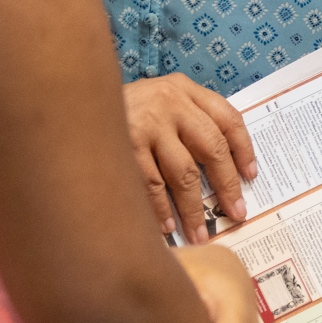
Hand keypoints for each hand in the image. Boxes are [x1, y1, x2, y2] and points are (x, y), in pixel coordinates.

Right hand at [126, 74, 257, 240]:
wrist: (70, 95)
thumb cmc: (124, 107)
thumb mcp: (159, 99)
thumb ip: (187, 120)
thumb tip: (220, 168)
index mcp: (184, 89)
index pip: (228, 118)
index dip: (244, 149)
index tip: (250, 176)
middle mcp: (169, 102)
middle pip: (212, 148)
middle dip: (226, 185)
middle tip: (236, 214)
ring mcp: (146, 124)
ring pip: (183, 173)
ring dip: (193, 209)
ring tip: (199, 233)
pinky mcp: (124, 145)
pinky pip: (150, 185)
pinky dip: (161, 209)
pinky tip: (167, 226)